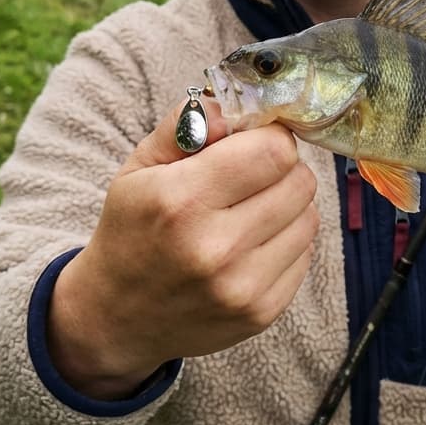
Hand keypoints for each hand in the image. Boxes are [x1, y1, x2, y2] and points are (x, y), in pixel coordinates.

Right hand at [47, 98, 317, 399]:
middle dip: (282, 169)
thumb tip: (237, 107)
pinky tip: (251, 245)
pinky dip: (287, 242)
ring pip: (310, 218)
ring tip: (249, 212)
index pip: (274, 151)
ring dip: (288, 206)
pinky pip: (305, 255)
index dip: (270, 137)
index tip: (256, 141)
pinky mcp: (262, 313)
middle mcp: (215, 248)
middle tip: (252, 176)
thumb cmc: (131, 230)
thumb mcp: (139, 166)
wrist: (115, 317)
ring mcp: (242, 287)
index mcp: (180, 201)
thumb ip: (187, 123)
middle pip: (300, 182)